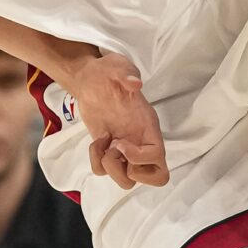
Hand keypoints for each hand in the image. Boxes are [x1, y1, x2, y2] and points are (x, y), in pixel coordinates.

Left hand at [61, 49, 167, 188]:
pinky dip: (97, 160)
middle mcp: (141, 141)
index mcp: (148, 126)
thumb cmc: (108, 72)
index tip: (120, 143)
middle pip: (156, 178)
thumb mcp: (118, 66)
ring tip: (104, 145)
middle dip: (131, 172)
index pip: (158, 157)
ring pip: (127, 181)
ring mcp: (126, 149)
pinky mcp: (108, 150)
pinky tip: (97, 141)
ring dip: (111, 168)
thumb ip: (127, 73)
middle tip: (116, 152)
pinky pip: (104, 170)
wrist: (89, 78)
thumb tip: (135, 83)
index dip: (139, 158)